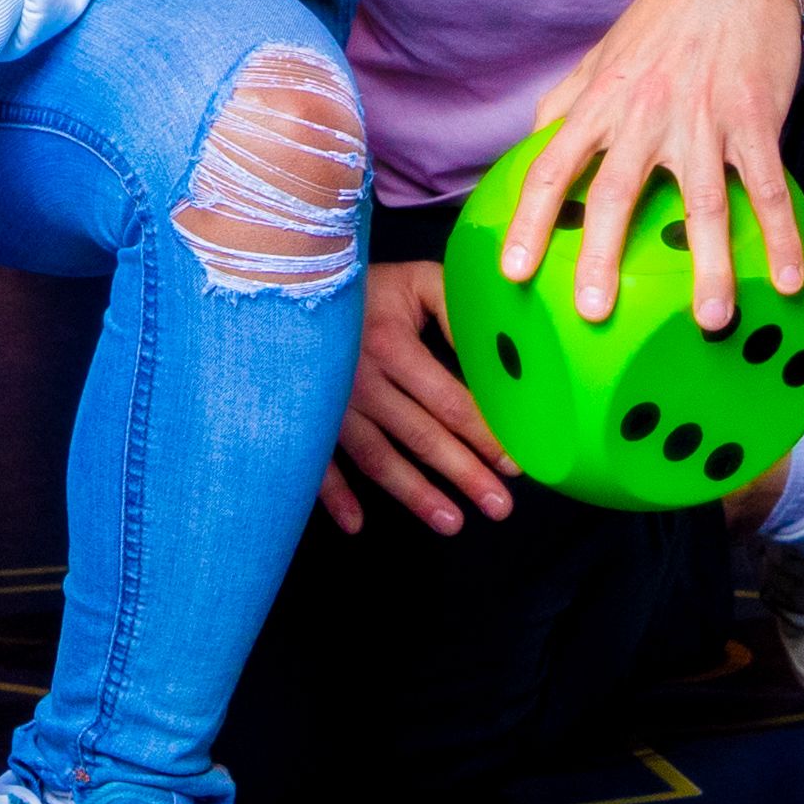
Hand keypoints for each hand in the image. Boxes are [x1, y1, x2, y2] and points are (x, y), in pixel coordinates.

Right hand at [322, 255, 518, 536]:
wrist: (289, 280)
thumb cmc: (367, 284)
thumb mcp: (418, 281)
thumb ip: (458, 310)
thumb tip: (495, 356)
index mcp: (393, 345)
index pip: (450, 401)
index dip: (484, 435)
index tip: (514, 464)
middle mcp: (360, 380)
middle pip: (420, 436)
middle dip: (463, 474)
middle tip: (499, 507)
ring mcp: (328, 403)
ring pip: (376, 458)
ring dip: (414, 494)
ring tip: (452, 522)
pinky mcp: (303, 415)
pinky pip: (318, 462)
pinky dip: (334, 496)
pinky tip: (357, 524)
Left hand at [492, 0, 803, 336]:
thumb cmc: (667, 16)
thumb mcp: (603, 55)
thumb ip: (567, 103)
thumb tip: (534, 146)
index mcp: (600, 102)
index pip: (549, 168)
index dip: (528, 223)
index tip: (514, 271)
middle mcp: (643, 115)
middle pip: (613, 194)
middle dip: (600, 256)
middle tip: (592, 311)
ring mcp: (702, 119)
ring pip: (702, 204)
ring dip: (708, 267)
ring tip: (710, 320)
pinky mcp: (755, 118)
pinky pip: (768, 188)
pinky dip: (781, 237)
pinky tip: (788, 281)